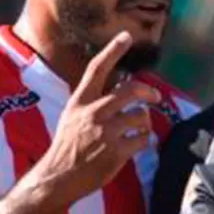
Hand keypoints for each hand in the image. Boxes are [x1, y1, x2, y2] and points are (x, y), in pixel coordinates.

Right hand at [36, 32, 159, 203]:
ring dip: (145, 123)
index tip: (126, 36)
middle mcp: (93, 112)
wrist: (59, 177)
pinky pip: (143, 139)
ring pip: (141, 117)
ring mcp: (105, 132)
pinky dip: (144, 142)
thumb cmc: (67, 146)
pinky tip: (136, 146)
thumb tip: (119, 86)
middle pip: (130, 90)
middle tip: (154, 96)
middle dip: (147, 91)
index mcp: (80, 101)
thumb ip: (93, 101)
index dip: (113, 50)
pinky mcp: (116, 151)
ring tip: (138, 130)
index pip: (97, 69)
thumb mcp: (72, 116)